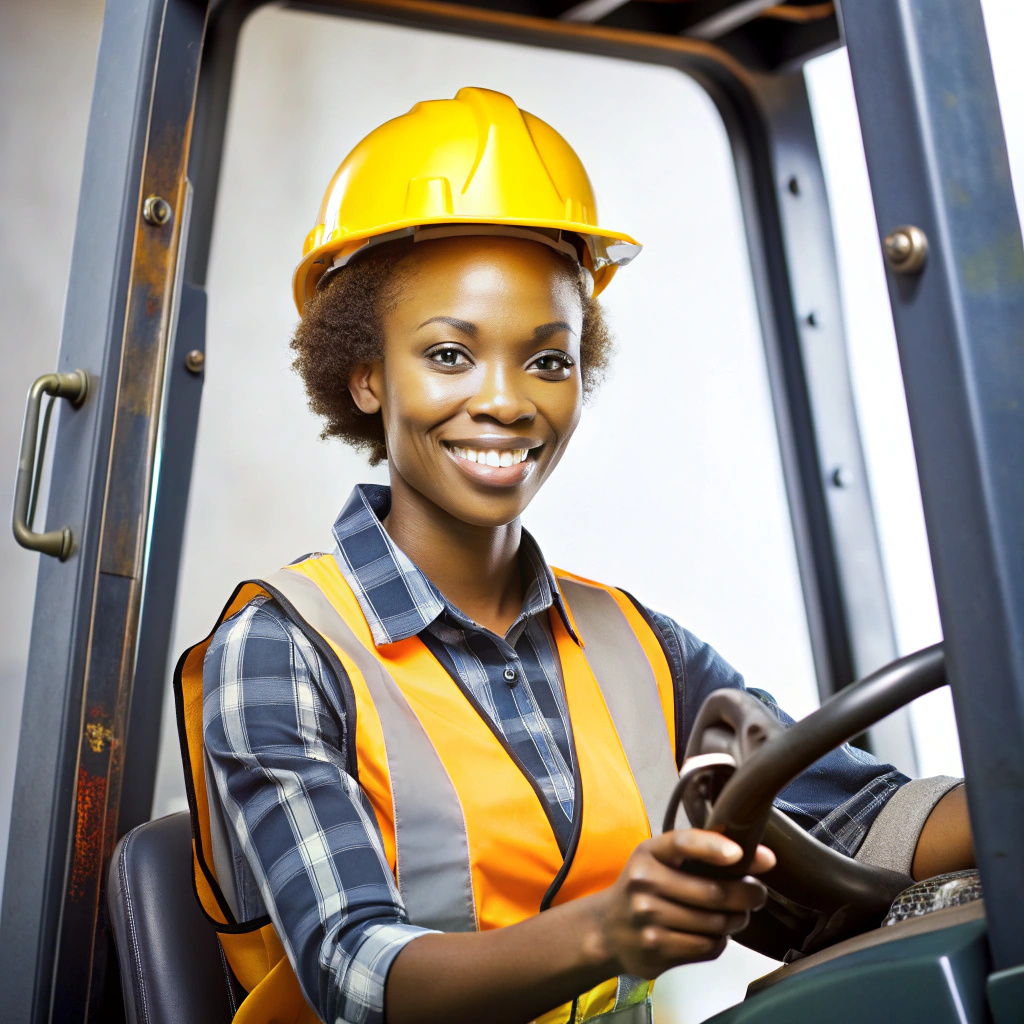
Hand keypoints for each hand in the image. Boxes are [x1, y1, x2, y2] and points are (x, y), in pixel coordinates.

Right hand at [585, 830, 775, 978]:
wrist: (608, 929)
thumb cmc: (644, 887)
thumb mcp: (660, 860)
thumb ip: (701, 855)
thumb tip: (762, 858)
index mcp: (648, 853)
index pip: (682, 843)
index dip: (712, 846)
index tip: (739, 853)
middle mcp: (644, 883)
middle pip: (713, 892)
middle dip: (747, 894)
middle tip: (758, 893)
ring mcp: (649, 919)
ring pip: (715, 923)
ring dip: (736, 920)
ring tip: (736, 915)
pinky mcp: (657, 950)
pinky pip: (707, 947)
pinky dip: (720, 940)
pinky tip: (715, 933)